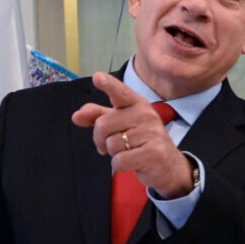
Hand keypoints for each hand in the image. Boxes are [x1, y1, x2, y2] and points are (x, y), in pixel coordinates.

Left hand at [71, 72, 192, 198]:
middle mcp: (146, 115)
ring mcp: (152, 133)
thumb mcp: (120, 124)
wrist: (168, 165)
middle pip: (103, 125)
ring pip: (111, 144)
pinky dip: (119, 165)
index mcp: (137, 104)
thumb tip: (76, 116)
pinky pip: (120, 160)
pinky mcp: (153, 153)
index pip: (120, 93)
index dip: (108, 85)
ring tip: (126, 152)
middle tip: (110, 145)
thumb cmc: (140, 141)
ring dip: (112, 153)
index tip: (97, 77)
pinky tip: (131, 162)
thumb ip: (98, 116)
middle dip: (100, 139)